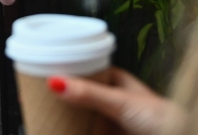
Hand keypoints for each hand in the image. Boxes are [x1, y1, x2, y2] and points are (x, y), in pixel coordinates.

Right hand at [48, 67, 184, 134]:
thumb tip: (56, 82)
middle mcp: (112, 99)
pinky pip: (85, 131)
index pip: (84, 69)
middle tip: (38, 96)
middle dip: (62, 95)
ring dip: (67, 115)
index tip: (42, 71)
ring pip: (82, 115)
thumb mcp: (119, 101)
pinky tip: (62, 129)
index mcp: (116, 81)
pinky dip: (74, 130)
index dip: (64, 69)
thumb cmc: (160, 117)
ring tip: (43, 113)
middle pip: (80, 94)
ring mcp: (111, 120)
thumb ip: (89, 93)